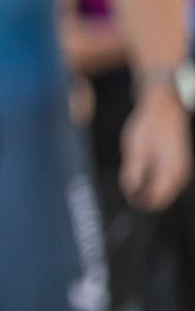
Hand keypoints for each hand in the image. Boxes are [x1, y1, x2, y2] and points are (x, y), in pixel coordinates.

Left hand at [121, 84, 190, 210]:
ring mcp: (183, 169)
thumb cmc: (149, 125)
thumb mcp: (134, 148)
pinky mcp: (181, 165)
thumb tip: (130, 191)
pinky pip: (169, 181)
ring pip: (166, 191)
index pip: (157, 199)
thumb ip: (132, 172)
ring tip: (135, 173)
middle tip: (128, 185)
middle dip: (145, 196)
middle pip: (163, 197)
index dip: (141, 202)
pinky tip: (145, 169)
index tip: (128, 198)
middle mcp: (181, 173)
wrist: (165, 108)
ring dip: (150, 188)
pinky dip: (156, 181)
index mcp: (170, 170)